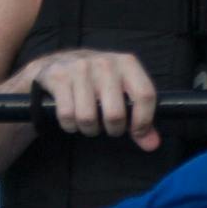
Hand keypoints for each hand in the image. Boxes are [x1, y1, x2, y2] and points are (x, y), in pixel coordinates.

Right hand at [11, 47, 165, 147]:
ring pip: (88, 118)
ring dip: (89, 129)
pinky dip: (70, 126)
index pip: (145, 95)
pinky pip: (67, 116)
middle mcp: (105, 63)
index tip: (137, 132)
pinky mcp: (59, 77)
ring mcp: (80, 68)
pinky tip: (72, 119)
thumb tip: (152, 144)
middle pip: (115, 114)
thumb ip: (140, 119)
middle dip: (112, 130)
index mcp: (127, 64)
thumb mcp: (121, 92)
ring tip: (90, 123)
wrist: (54, 63)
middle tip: (109, 128)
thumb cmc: (95, 81)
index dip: (143, 121)